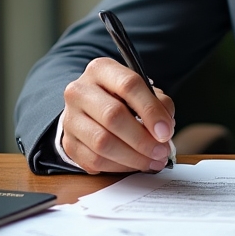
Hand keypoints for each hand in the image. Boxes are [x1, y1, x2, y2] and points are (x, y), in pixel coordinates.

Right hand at [60, 57, 174, 173]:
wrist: (89, 108)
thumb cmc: (121, 98)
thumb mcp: (142, 90)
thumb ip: (158, 103)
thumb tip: (165, 129)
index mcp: (101, 69)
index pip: (128, 85)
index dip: (150, 110)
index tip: (166, 131)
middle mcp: (80, 91)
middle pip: (113, 116)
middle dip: (142, 138)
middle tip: (162, 151)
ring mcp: (70, 118)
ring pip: (102, 142)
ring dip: (133, 157)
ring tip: (153, 161)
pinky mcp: (68, 143)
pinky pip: (94, 160)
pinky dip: (119, 166)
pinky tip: (135, 164)